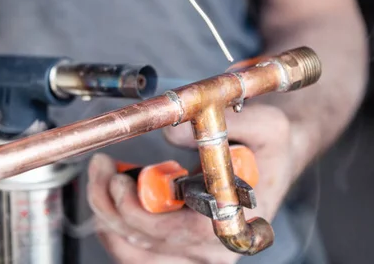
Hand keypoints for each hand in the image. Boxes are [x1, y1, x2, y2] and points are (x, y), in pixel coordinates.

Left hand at [87, 104, 296, 263]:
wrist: (272, 159)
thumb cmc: (269, 148)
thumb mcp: (265, 125)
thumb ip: (224, 122)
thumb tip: (172, 132)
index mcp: (231, 223)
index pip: (176, 232)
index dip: (138, 212)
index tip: (118, 179)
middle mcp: (212, 250)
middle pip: (143, 242)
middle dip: (110, 202)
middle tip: (101, 167)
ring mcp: (192, 255)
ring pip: (130, 248)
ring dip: (106, 210)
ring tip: (102, 174)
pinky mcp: (176, 250)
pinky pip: (132, 249)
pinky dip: (112, 222)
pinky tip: (110, 193)